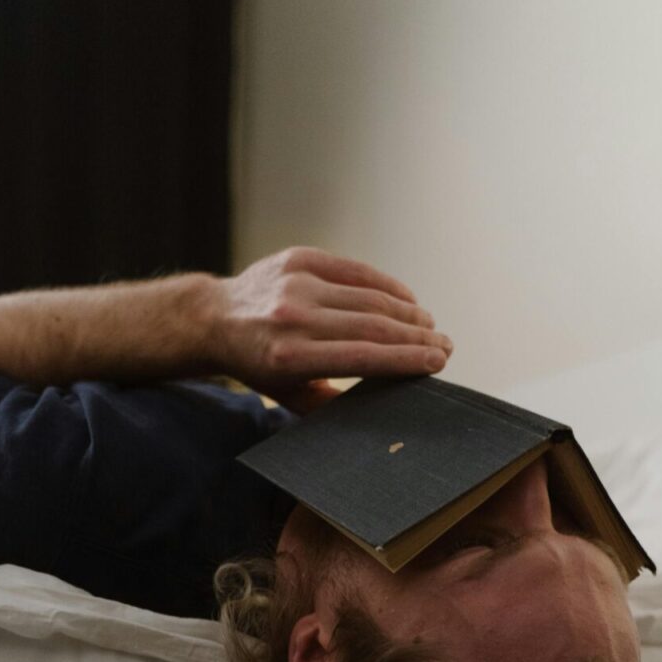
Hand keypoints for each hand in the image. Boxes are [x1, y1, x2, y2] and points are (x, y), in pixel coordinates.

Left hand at [211, 247, 452, 411]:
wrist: (216, 319)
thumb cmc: (259, 365)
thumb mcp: (288, 395)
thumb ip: (332, 403)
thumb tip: (384, 403)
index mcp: (290, 357)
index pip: (363, 356)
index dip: (406, 358)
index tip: (438, 362)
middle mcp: (293, 318)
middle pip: (373, 325)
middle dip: (417, 336)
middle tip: (445, 346)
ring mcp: (297, 284)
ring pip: (369, 296)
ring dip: (407, 311)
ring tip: (430, 326)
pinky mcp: (300, 259)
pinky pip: (355, 270)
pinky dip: (386, 285)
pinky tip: (407, 299)